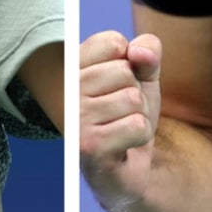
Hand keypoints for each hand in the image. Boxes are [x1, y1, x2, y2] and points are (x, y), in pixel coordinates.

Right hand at [79, 30, 161, 211]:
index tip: (117, 84)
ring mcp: (74, 119)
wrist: (129, 169)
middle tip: (120, 113)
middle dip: (136, 93)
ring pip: (133, 99)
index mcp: (70, 67)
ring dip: (140, 116)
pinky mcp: (89, 147)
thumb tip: (140, 52)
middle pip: (124, 71)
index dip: (130, 63)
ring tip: (121, 128)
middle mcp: (64, 92)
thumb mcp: (143, 77)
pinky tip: (124, 145)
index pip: (113, 43)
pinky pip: (137, 126)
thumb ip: (147, 52)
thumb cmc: (129, 116)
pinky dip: (142, 136)